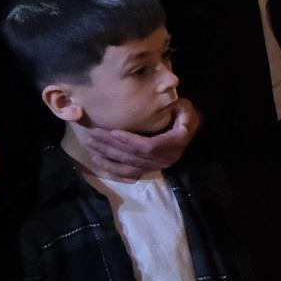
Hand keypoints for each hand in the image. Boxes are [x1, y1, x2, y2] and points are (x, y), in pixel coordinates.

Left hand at [74, 99, 199, 181]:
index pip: (148, 146)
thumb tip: (171, 107)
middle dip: (111, 146)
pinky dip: (112, 169)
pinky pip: (128, 173)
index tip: (113, 131)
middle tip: (93, 135)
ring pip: (128, 165)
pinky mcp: (148, 169)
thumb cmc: (184, 115)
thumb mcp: (185, 108)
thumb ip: (179, 109)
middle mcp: (165, 159)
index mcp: (174, 144)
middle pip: (134, 156)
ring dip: (108, 156)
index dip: (130, 140)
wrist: (189, 129)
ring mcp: (156, 166)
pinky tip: (98, 161)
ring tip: (91, 145)